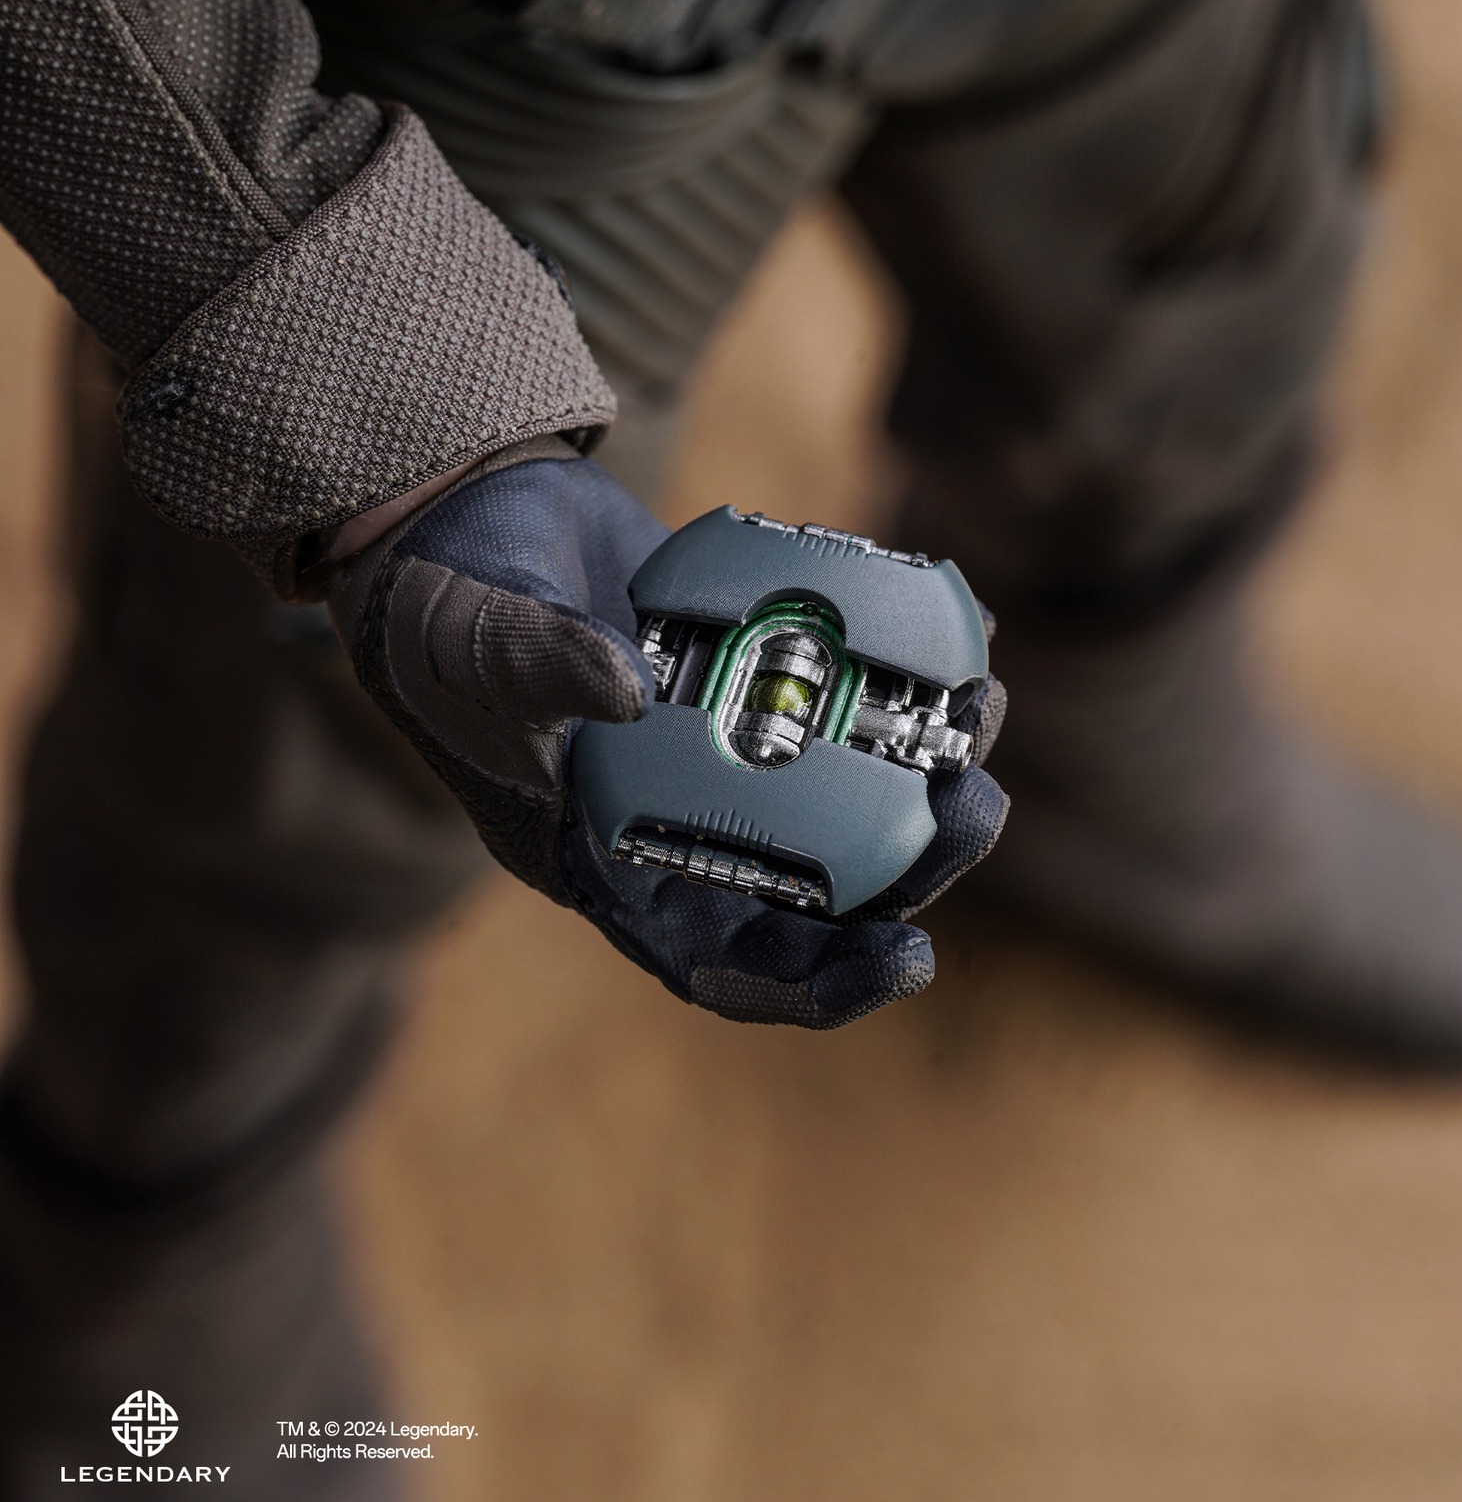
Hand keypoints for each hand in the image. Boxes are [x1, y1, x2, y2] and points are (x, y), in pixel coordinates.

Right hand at [328, 452, 1007, 1027]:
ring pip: (845, 794)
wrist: (458, 517)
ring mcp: (718, 752)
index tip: (910, 958)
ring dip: (922, 768)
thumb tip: (632, 692)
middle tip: (976, 805)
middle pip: (815, 889)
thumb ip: (539, 665)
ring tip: (982, 706)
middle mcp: (673, 826)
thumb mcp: (474, 641)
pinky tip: (957, 632)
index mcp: (604, 864)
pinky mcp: (748, 675)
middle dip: (909, 864)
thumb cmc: (439, 610)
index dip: (817, 983)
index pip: (720, 965)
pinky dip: (898, 674)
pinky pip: (838, 696)